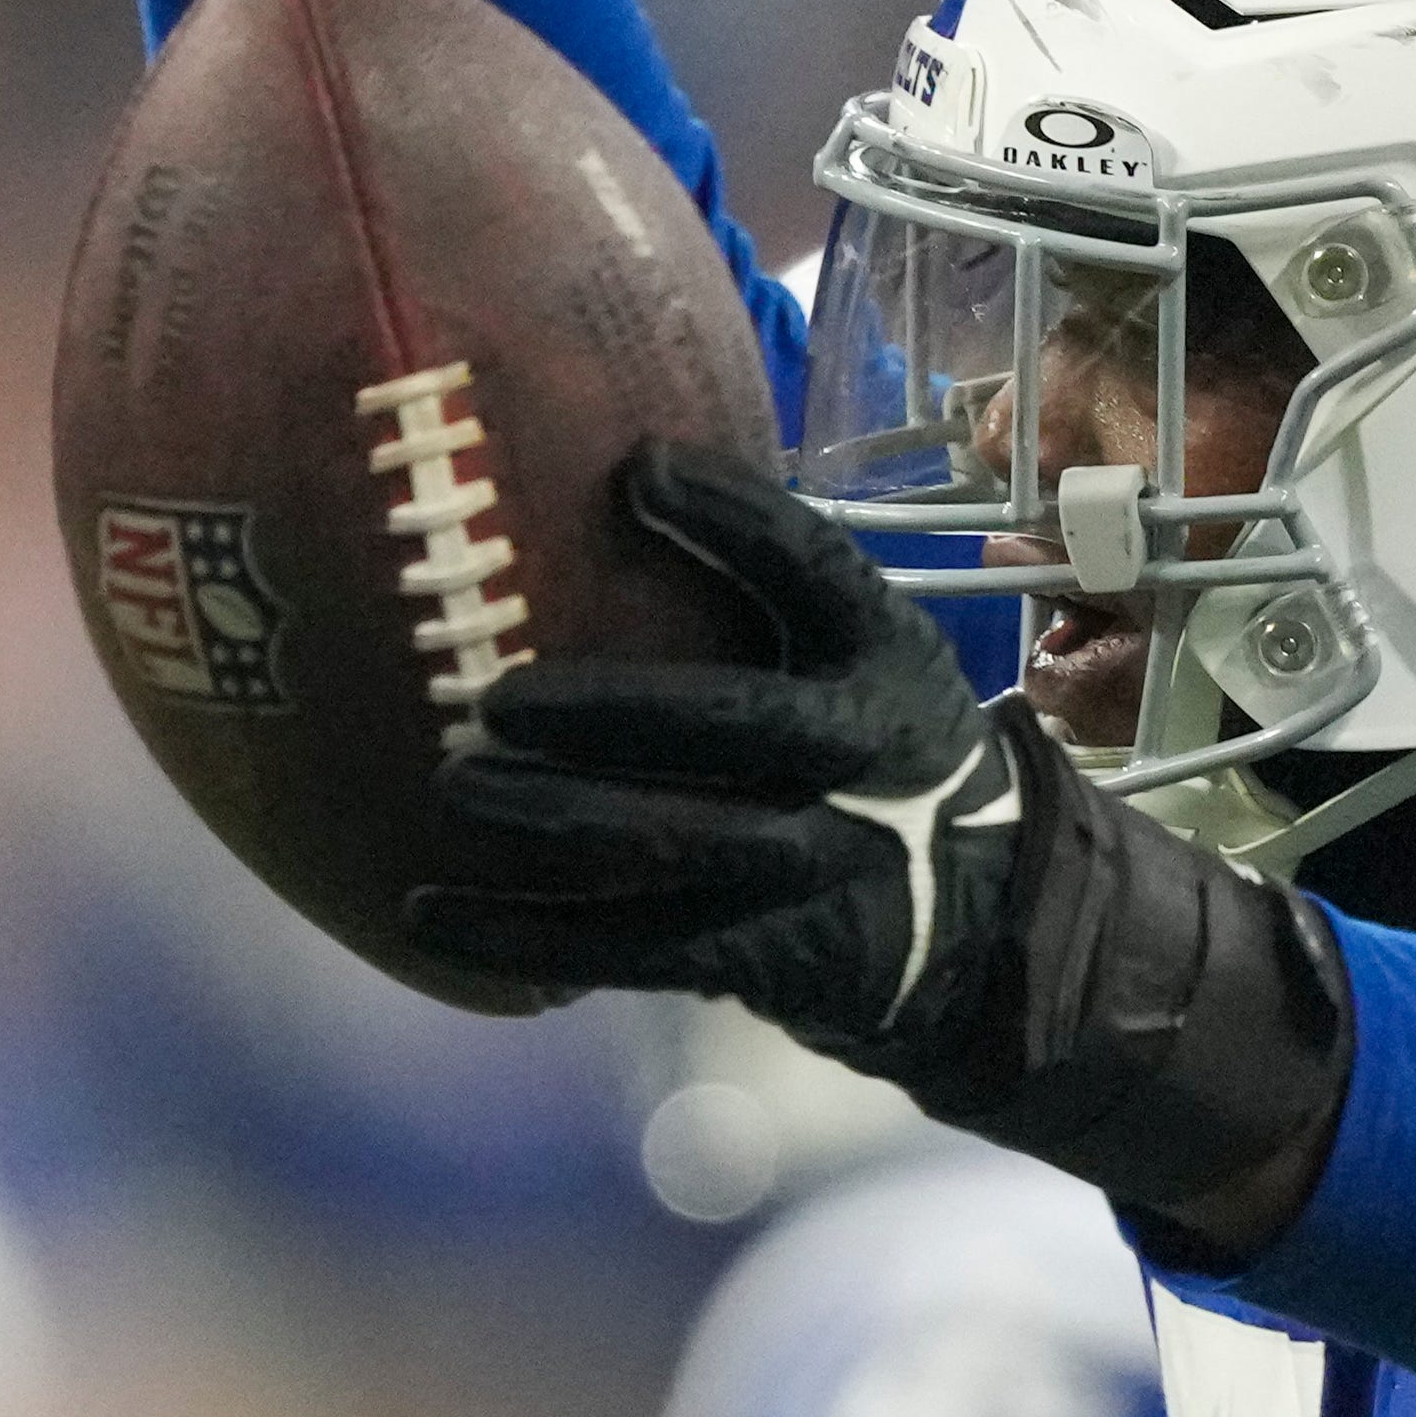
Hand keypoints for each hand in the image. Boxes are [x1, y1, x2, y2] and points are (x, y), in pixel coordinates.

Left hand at [417, 452, 1355, 1249]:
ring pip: (673, 842)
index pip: (814, 570)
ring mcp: (819, 866)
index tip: (637, 468)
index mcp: (882, 658)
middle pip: (732, 724)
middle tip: (497, 696)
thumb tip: (624, 460)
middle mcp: (861, 756)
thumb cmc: (884, 753)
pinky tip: (430, 917)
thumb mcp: (868, 655)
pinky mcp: (770, 956)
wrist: (986, 922)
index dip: (734, 517)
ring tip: (453, 785)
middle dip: (609, 709)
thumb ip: (774, 582)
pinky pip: (632, 950)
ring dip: (552, 817)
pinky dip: (525, 938)